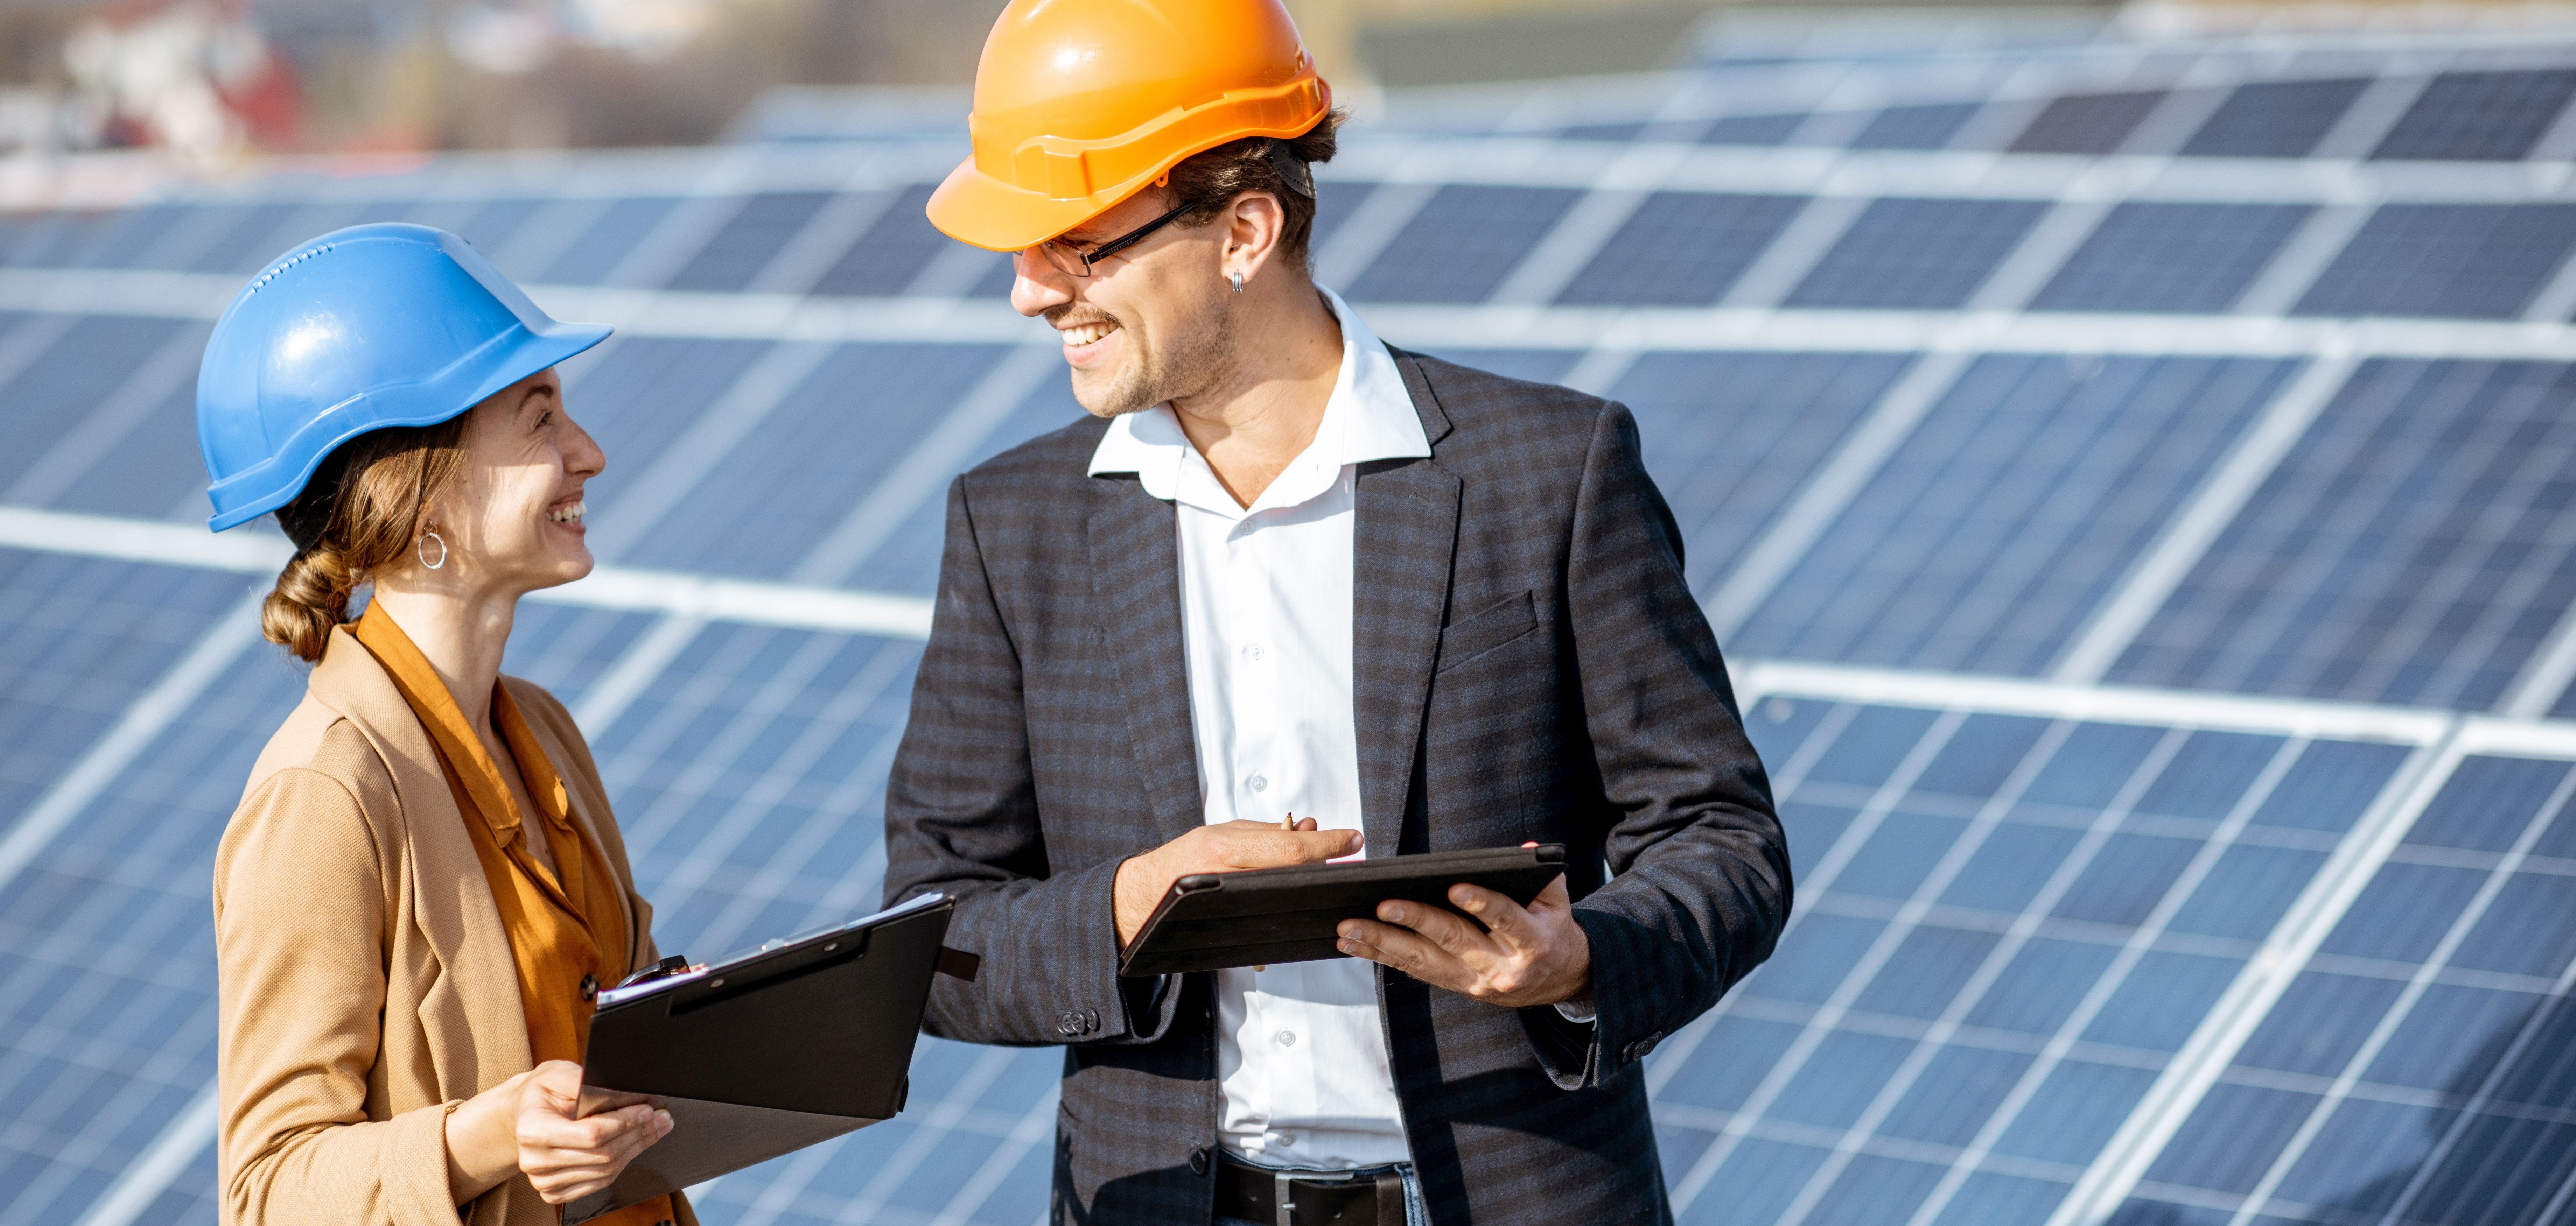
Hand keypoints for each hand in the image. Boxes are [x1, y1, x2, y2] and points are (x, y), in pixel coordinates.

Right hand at [515, 1061, 670, 1203]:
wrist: (522, 1115)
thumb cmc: (542, 1093)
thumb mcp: (559, 1074)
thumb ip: (587, 1083)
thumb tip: (626, 1092)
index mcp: (533, 1130)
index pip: (592, 1134)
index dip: (625, 1123)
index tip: (648, 1110)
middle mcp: (535, 1161)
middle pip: (603, 1155)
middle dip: (639, 1134)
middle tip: (662, 1118)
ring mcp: (544, 1181)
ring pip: (606, 1172)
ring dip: (636, 1149)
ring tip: (655, 1129)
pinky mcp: (555, 1192)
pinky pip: (599, 1183)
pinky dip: (622, 1163)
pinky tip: (634, 1145)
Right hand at [1114, 818, 1358, 945]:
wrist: (1151, 895)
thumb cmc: (1188, 858)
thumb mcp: (1227, 832)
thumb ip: (1269, 832)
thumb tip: (1311, 828)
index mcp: (1226, 850)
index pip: (1291, 848)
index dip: (1327, 844)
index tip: (1353, 839)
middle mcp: (1229, 880)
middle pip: (1295, 875)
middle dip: (1321, 865)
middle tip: (1337, 855)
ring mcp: (1232, 910)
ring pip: (1289, 900)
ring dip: (1308, 886)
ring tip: (1314, 874)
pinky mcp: (1236, 931)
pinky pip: (1274, 920)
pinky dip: (1291, 907)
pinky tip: (1296, 897)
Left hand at [1336, 868, 1590, 1008]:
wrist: (1559, 981)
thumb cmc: (1552, 931)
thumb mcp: (1558, 904)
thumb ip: (1545, 878)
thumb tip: (1527, 851)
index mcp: (1531, 942)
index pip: (1506, 919)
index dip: (1482, 904)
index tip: (1455, 888)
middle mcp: (1501, 966)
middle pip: (1454, 942)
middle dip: (1416, 922)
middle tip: (1384, 905)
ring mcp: (1475, 981)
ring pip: (1424, 962)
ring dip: (1383, 945)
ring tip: (1349, 929)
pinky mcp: (1457, 987)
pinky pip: (1415, 972)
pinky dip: (1383, 957)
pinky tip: (1355, 945)